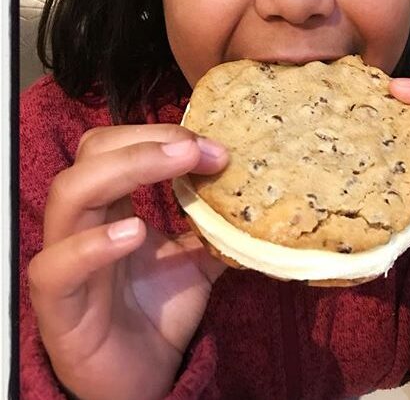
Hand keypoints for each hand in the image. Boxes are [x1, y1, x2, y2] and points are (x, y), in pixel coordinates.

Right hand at [28, 124, 228, 399]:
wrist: (144, 378)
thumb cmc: (160, 311)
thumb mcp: (198, 258)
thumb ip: (215, 225)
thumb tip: (252, 192)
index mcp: (113, 204)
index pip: (118, 145)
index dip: (160, 135)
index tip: (213, 147)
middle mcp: (85, 222)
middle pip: (92, 155)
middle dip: (146, 142)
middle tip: (196, 148)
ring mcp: (67, 260)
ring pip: (69, 195)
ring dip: (125, 169)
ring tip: (175, 165)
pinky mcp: (59, 307)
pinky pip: (55, 268)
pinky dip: (91, 245)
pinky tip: (133, 232)